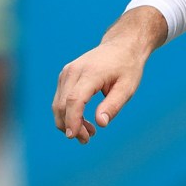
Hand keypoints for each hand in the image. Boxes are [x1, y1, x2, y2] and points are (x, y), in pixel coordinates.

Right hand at [53, 7, 166, 141]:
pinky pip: (61, 99)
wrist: (122, 45)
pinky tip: (84, 122)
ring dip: (68, 122)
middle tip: (87, 140)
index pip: (74, 100)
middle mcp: (73, 71)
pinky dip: (68, 113)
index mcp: (90, 73)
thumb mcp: (128, 87)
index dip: (72, 120)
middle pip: (62, 104)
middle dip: (70, 126)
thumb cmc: (127, 67)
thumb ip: (113, 105)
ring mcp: (66, 72)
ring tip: (89, 133)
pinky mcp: (65, 76)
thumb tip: (100, 124)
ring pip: (58, 103)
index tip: (75, 137)